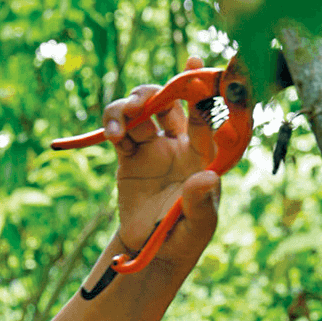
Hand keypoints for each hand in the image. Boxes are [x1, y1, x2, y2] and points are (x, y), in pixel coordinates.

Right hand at [102, 56, 219, 260]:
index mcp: (205, 154)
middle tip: (148, 99)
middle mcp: (181, 144)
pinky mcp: (130, 156)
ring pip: (143, 109)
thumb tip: (206, 178)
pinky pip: (121, 129)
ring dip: (131, 105)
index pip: (208, 115)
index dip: (204, 90)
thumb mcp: (199, 226)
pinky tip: (113, 135)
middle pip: (171, 102)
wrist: (153, 251)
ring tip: (122, 122)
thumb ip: (201, 203)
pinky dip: (113, 124)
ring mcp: (155, 147)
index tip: (196, 68)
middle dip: (161, 91)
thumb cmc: (186, 238)